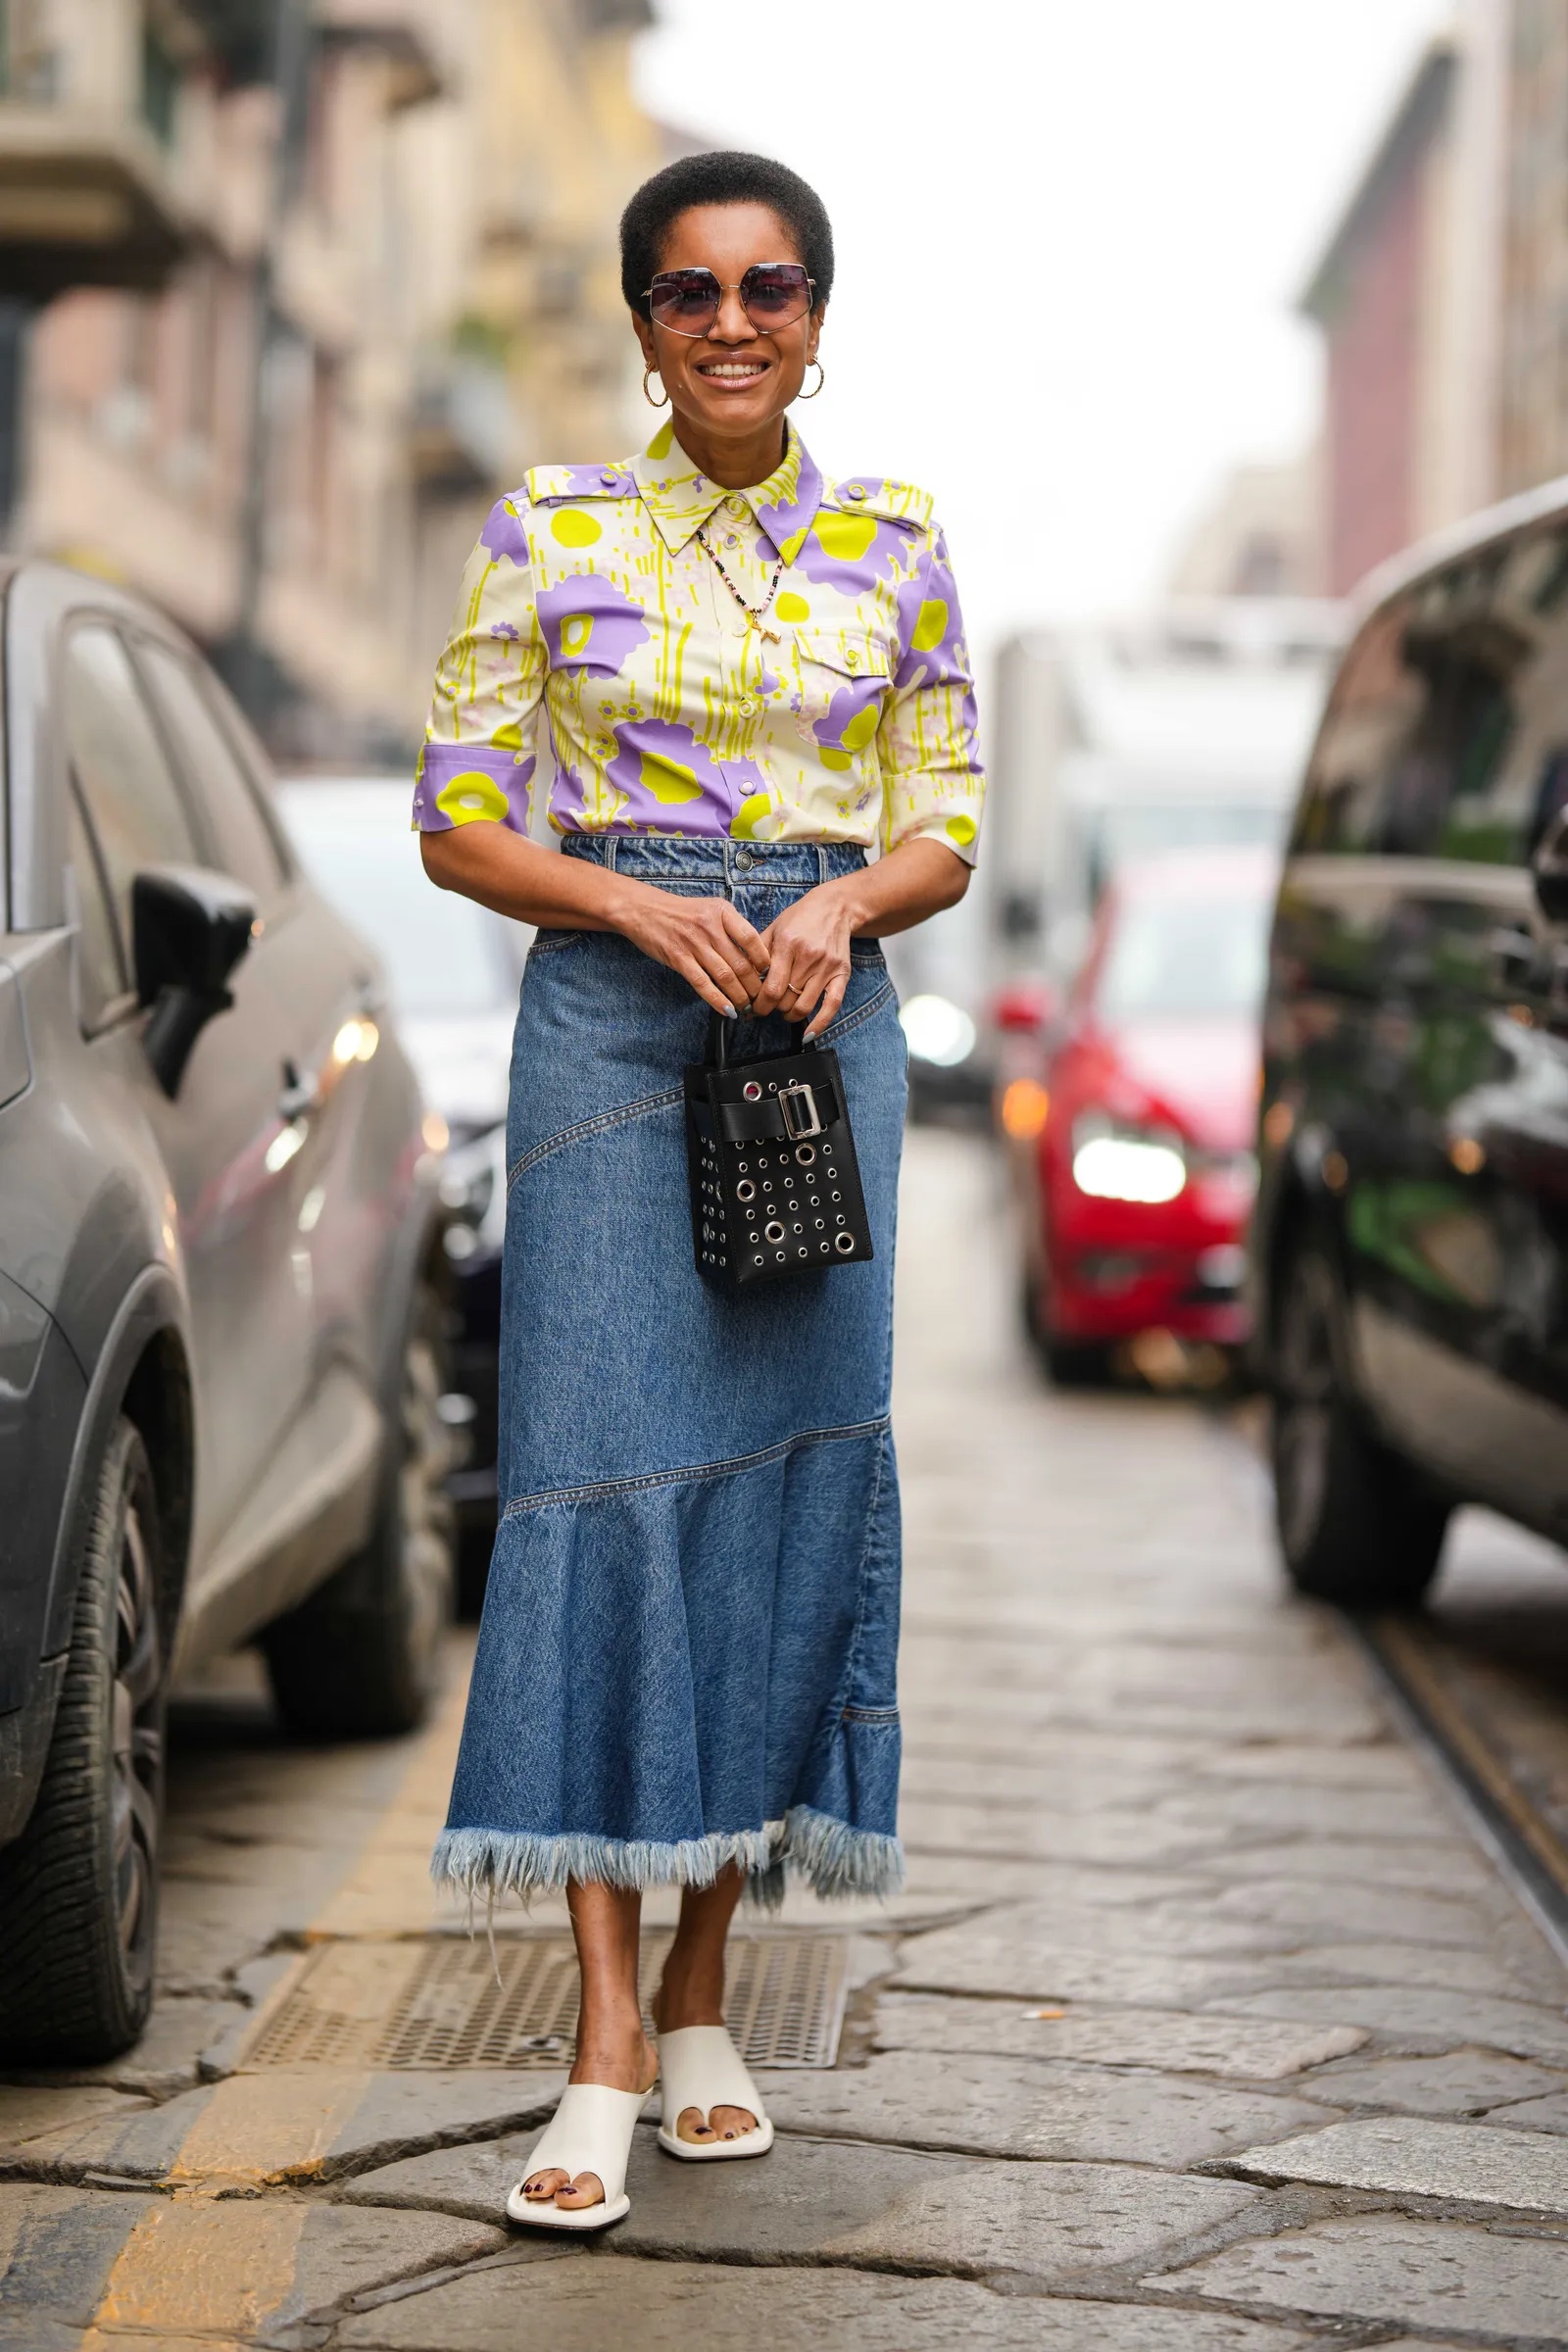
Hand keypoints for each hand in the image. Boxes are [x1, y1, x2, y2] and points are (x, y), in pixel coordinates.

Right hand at [617, 885, 768, 1017]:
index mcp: (722, 912)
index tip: (769, 973)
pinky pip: (703, 984)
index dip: (764, 960)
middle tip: (761, 999)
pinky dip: (717, 1000)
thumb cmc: (680, 912)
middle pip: (740, 963)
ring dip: (739, 996)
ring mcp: (694, 944)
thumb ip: (731, 927)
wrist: (643, 909)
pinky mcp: (679, 959)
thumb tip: (755, 954)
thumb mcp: (710, 909)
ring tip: (747, 1007)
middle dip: (754, 986)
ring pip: (725, 977)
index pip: (752, 939)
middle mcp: (710, 927)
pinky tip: (727, 1010)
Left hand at [753, 881, 855, 1039]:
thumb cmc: (800, 918)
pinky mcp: (842, 974)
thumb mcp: (774, 928)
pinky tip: (808, 1034)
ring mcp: (827, 967)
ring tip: (784, 1011)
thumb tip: (740, 981)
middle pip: (785, 1000)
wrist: (834, 908)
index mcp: (787, 944)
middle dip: (771, 1009)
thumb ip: (756, 953)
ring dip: (789, 1016)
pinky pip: (832, 1006)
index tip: (753, 1008)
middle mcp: (808, 957)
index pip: (770, 988)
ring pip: (803, 1006)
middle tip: (766, 1008)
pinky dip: (819, 1024)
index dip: (758, 1005)